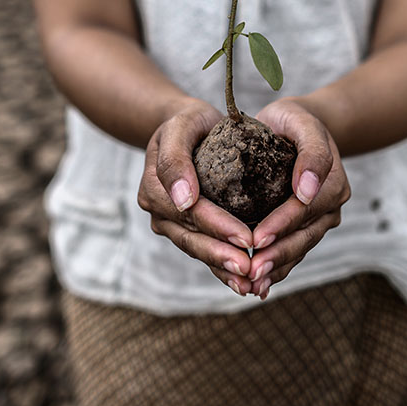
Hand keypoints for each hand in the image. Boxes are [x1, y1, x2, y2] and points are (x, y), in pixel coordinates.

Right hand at [137, 99, 259, 295]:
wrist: (189, 127)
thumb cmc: (189, 121)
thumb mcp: (182, 125)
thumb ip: (175, 158)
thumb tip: (182, 200)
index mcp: (155, 187)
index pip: (191, 213)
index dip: (218, 227)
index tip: (247, 239)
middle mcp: (159, 210)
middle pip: (193, 237)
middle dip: (222, 256)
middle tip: (251, 269)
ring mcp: (170, 223)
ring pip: (198, 249)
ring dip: (222, 269)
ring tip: (250, 284)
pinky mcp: (185, 229)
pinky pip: (203, 250)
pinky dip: (222, 268)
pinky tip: (243, 282)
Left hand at [248, 98, 350, 298]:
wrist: (297, 126)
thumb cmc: (295, 120)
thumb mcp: (302, 122)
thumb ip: (312, 152)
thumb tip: (308, 190)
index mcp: (332, 183)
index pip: (303, 210)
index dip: (281, 226)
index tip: (256, 239)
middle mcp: (330, 207)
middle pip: (303, 237)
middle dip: (276, 256)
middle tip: (251, 272)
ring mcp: (320, 221)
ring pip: (298, 249)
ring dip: (275, 269)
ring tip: (251, 285)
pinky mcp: (306, 228)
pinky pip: (292, 251)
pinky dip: (276, 268)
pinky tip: (257, 285)